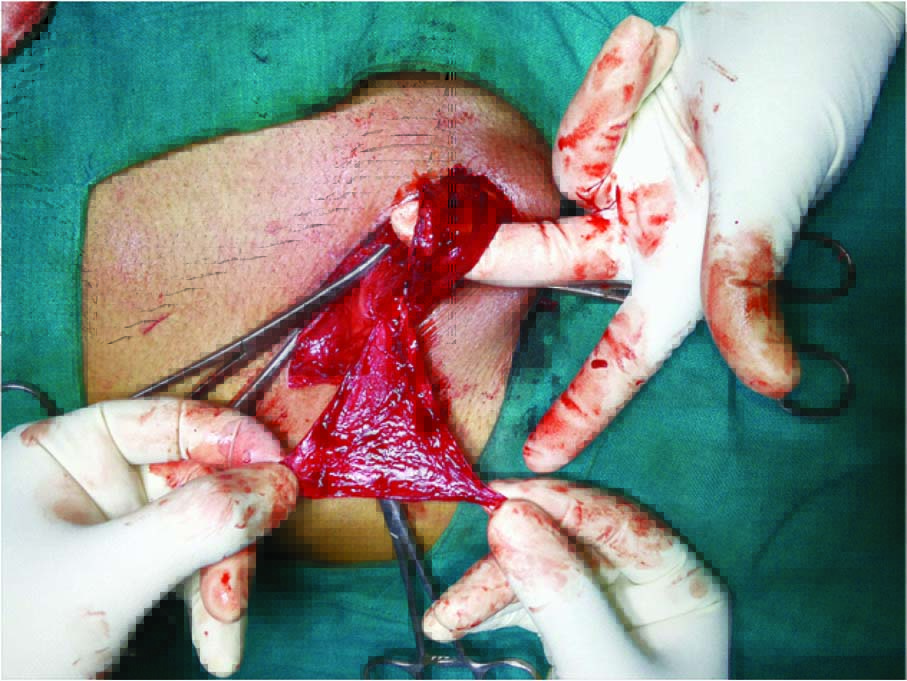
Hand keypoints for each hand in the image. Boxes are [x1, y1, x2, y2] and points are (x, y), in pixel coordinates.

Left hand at [1, 398, 297, 677]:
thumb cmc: (11, 637)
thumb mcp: (108, 574)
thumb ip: (197, 522)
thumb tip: (280, 485)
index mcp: (64, 453)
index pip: (164, 422)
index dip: (228, 440)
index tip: (280, 470)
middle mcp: (91, 483)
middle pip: (195, 485)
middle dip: (224, 543)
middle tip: (238, 592)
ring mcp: (112, 531)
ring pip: (200, 533)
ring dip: (222, 586)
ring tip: (223, 640)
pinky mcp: (129, 574)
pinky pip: (189, 571)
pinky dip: (209, 607)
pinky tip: (217, 648)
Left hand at [393, 5, 903, 471]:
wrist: (795, 13)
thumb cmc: (800, 106)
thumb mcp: (765, 196)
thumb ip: (746, 281)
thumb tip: (775, 380)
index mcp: (687, 270)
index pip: (627, 356)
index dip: (586, 408)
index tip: (538, 457)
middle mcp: (648, 234)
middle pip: (547, 259)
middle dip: (484, 248)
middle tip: (402, 226)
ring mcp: (625, 183)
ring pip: (563, 171)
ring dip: (601, 116)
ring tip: (656, 62)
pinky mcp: (613, 131)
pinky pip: (580, 118)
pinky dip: (613, 82)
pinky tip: (654, 50)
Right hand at [422, 479, 728, 678]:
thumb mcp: (602, 674)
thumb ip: (561, 596)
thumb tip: (508, 514)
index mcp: (681, 587)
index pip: (624, 524)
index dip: (566, 504)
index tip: (504, 497)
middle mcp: (644, 586)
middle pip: (572, 541)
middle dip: (516, 554)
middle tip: (469, 566)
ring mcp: (604, 606)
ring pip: (540, 567)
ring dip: (489, 589)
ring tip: (444, 622)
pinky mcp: (569, 629)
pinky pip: (524, 599)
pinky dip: (488, 609)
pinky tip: (449, 625)